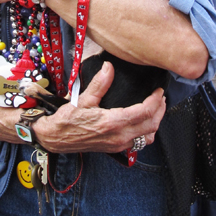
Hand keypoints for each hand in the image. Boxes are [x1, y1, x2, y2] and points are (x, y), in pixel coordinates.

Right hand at [34, 61, 165, 152]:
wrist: (55, 138)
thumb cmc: (66, 120)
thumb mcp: (82, 99)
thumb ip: (99, 84)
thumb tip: (109, 67)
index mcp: (112, 123)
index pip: (144, 112)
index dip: (155, 101)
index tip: (158, 91)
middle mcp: (118, 137)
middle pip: (151, 126)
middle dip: (160, 111)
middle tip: (161, 98)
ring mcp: (117, 145)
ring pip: (147, 137)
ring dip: (155, 123)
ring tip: (156, 109)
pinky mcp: (115, 148)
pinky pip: (138, 143)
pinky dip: (146, 132)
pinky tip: (143, 122)